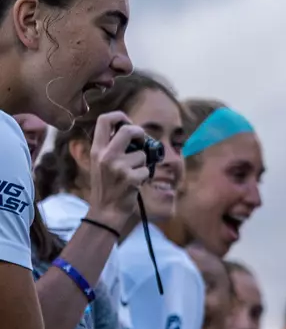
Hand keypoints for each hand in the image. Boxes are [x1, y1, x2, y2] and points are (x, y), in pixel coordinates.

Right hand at [88, 112, 149, 232]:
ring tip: (133, 174)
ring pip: (142, 155)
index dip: (119, 116)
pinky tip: (135, 184)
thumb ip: (111, 148)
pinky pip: (146, 170)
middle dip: (140, 133)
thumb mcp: (100, 164)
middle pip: (128, 130)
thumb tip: (133, 133)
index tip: (127, 121)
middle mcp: (106, 155)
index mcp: (97, 150)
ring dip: (142, 164)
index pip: (104, 120)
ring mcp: (118, 167)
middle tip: (143, 140)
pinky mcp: (130, 178)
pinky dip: (145, 177)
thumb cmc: (107, 187)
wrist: (105, 212)